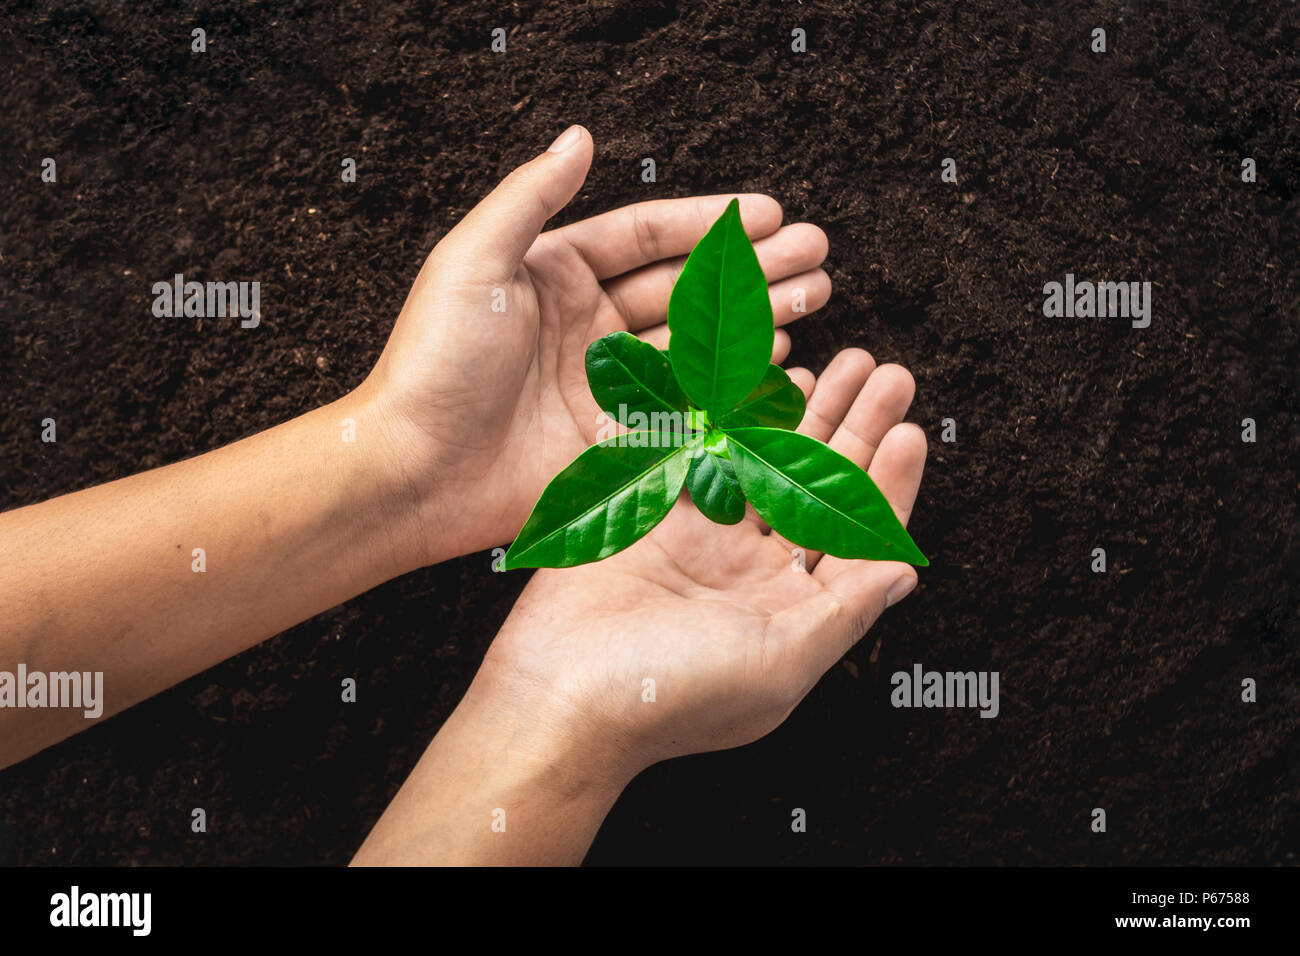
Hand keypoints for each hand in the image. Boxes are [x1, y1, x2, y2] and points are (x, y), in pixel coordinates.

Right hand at [351, 350, 925, 864]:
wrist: (563, 689)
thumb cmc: (678, 693)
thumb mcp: (783, 661)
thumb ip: (847, 609)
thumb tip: (907, 568)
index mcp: (791, 606)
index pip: (853, 535)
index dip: (887, 483)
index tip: (912, 432)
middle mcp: (752, 567)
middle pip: (815, 485)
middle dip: (855, 429)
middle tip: (889, 376)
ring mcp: (701, 533)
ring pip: (765, 458)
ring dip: (805, 412)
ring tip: (844, 364)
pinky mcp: (652, 508)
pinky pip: (701, 449)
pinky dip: (731, 413)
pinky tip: (763, 379)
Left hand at [358, 125, 831, 567]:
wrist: (417, 469)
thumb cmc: (434, 362)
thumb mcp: (475, 260)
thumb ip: (531, 194)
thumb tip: (578, 136)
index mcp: (554, 274)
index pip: (645, 236)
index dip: (708, 221)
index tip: (767, 213)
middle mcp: (586, 324)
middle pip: (684, 285)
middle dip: (751, 267)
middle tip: (815, 254)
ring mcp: (606, 380)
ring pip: (696, 340)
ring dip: (754, 316)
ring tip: (813, 295)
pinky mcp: (617, 434)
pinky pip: (688, 399)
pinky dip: (734, 379)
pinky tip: (776, 355)